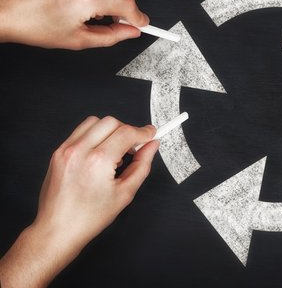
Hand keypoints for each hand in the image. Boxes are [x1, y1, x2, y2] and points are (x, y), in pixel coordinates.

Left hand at [0, 0, 148, 48]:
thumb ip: (111, 36)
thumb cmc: (36, 26)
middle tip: (121, 18)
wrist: (9, 11)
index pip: (127, 4)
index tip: (140, 23)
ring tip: (106, 6)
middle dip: (129, 3)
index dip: (138, 17)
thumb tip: (129, 32)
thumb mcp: (79, 40)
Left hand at [0, 116, 158, 286]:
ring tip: (115, 151)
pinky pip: (80, 132)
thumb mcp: (125, 193)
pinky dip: (94, 136)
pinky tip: (100, 153)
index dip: (143, 132)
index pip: (127, 132)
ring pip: (94, 122)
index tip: (151, 134)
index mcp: (98, 161)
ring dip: (110, 130)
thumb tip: (151, 146)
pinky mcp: (58, 153)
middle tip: (134, 147)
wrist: (58, 230)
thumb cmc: (89, 218)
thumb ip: (142, 165)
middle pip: (111, 122)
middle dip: (127, 131)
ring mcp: (66, 150)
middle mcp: (80, 151)